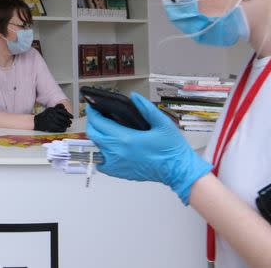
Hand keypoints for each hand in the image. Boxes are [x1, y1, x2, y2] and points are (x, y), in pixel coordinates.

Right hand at [33, 104, 73, 131]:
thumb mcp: (50, 109)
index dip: (68, 114)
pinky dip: (62, 128)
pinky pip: (58, 127)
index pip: (63, 111)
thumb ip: (57, 108)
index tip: (72, 117)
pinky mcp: (49, 126)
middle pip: (63, 117)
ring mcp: (50, 120)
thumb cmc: (44, 115)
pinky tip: (64, 128)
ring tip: (68, 125)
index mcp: (52, 109)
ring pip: (61, 123)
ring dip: (66, 125)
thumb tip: (65, 108)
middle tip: (71, 122)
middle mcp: (51, 114)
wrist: (36, 121)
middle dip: (68, 120)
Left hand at [86, 92, 212, 204]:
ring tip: (105, 129)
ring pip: (96, 148)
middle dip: (92, 122)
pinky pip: (101, 163)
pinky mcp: (119, 173)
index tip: (92, 106)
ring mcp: (116, 164)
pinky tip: (110, 148)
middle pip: (93, 134)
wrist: (178, 170)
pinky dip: (101, 154)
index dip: (92, 112)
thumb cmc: (172, 150)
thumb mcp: (162, 123)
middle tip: (96, 115)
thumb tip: (134, 97)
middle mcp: (117, 152)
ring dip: (97, 137)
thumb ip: (146, 108)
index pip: (98, 123)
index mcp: (126, 138)